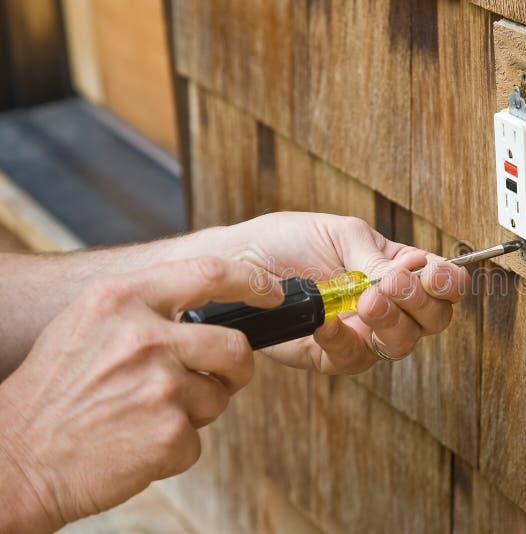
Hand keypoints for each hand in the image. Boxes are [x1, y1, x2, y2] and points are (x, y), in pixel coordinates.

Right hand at [0, 257, 281, 529]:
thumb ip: (143, 309)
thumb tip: (205, 309)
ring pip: (218, 396)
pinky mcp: (169, 433)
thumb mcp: (87, 324)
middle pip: (235, 345)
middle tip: (219, 378)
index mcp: (121, 300)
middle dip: (235, 368)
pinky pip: (197, 438)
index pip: (209, 273)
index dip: (253, 281)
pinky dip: (174, 446)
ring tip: (144, 416)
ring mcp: (159, 386)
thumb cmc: (53, 392)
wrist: (17, 458)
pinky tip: (135, 443)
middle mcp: (144, 336)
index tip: (273, 291)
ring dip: (194, 411)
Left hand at [211, 212, 470, 373]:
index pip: (442, 283)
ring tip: (366, 301)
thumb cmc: (288, 240)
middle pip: (432, 319)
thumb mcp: (340, 235)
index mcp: (396, 269)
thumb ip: (376, 259)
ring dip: (391, 323)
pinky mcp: (331, 355)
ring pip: (401, 345)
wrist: (239, 262)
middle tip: (392, 285)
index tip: (433, 275)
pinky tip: (329, 322)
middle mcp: (387, 304)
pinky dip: (345, 340)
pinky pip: (354, 359)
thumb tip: (409, 276)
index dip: (448, 283)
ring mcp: (362, 332)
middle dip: (420, 303)